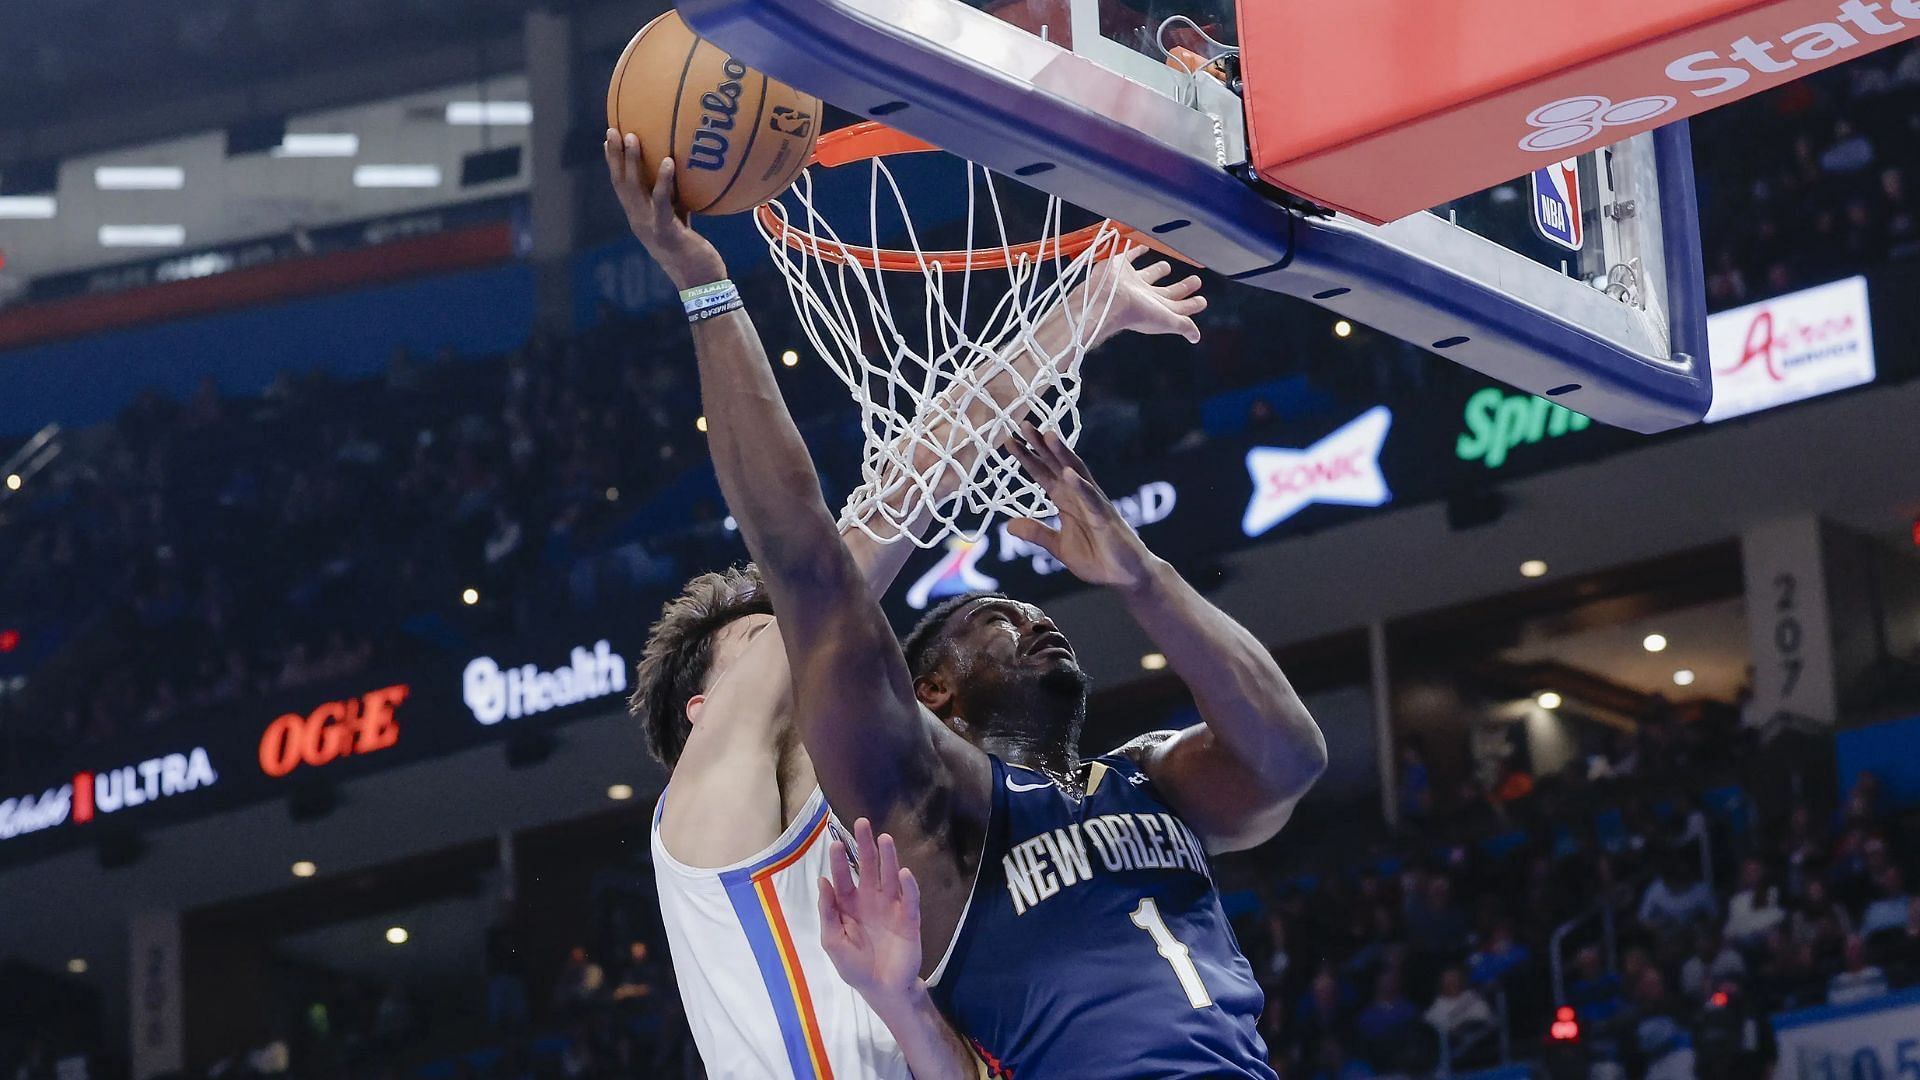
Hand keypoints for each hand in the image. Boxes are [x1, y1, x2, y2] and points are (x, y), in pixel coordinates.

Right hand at [603, 129, 726, 290]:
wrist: (700, 284)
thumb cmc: (695, 254)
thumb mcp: (681, 223)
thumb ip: (677, 203)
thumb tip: (687, 178)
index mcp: (640, 219)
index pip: (622, 187)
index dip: (614, 163)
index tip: (610, 139)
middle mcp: (639, 221)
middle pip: (620, 184)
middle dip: (615, 156)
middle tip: (612, 129)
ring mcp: (649, 227)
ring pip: (634, 189)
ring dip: (631, 162)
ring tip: (632, 137)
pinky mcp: (665, 232)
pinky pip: (662, 202)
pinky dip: (663, 180)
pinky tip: (668, 161)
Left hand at [818, 818, 923, 1004]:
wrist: (882, 989)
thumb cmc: (855, 966)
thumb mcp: (833, 942)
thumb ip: (828, 912)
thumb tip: (822, 880)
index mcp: (849, 905)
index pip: (843, 877)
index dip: (840, 861)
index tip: (836, 843)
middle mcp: (871, 899)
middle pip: (868, 867)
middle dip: (865, 846)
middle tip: (862, 822)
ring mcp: (891, 906)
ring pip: (889, 876)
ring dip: (888, 857)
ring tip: (884, 838)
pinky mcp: (909, 918)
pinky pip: (910, 898)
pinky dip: (908, 885)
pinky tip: (903, 872)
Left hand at [1006, 423, 1156, 590]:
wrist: (1126, 577)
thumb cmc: (1098, 558)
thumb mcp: (1058, 547)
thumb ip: (1037, 534)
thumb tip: (1009, 525)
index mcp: (1067, 501)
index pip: (1044, 474)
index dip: (1027, 458)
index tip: (1009, 442)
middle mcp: (1080, 496)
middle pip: (1058, 465)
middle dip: (1041, 446)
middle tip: (1024, 424)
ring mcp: (1094, 504)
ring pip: (1077, 473)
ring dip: (1062, 454)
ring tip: (1048, 435)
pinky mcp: (1106, 518)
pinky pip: (1092, 499)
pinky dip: (1080, 486)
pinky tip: (1068, 474)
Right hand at [1078, 245, 1206, 344]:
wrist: (1107, 298)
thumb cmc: (1136, 312)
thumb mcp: (1166, 320)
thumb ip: (1183, 325)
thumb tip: (1195, 336)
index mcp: (1156, 308)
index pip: (1178, 307)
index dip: (1191, 304)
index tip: (1202, 301)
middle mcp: (1144, 295)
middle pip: (1167, 291)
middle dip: (1182, 287)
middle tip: (1195, 280)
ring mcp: (1132, 280)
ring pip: (1149, 274)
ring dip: (1158, 270)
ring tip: (1167, 265)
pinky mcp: (1120, 266)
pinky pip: (1130, 256)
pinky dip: (1137, 250)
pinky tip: (1145, 246)